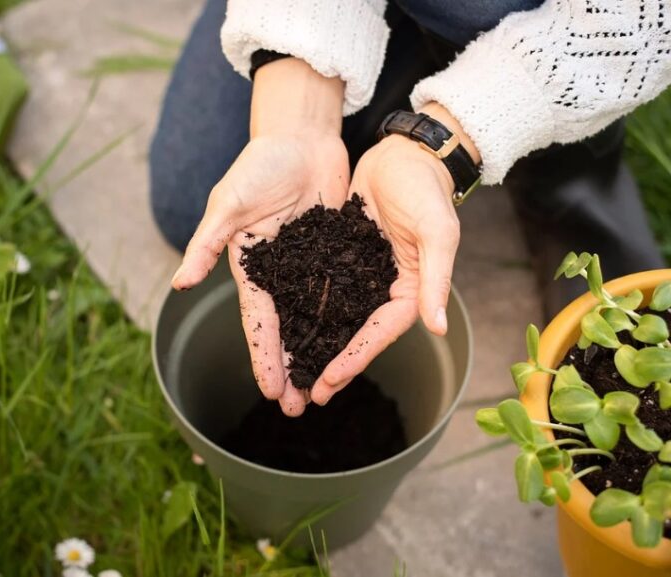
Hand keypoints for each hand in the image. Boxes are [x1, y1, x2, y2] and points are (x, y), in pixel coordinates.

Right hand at [171, 58, 347, 415]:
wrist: (300, 135)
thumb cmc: (258, 165)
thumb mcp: (228, 204)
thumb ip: (207, 244)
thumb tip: (179, 284)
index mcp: (251, 267)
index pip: (259, 322)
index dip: (265, 357)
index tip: (273, 392)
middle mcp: (279, 273)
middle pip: (287, 330)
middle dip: (292, 369)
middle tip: (300, 409)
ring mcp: (308, 264)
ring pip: (315, 318)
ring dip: (318, 352)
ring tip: (327, 388)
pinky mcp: (334, 251)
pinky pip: (341, 290)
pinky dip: (345, 318)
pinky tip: (355, 343)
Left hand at [309, 103, 474, 405]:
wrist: (405, 153)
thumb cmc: (426, 189)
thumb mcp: (437, 232)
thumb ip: (437, 280)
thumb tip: (437, 327)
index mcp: (411, 288)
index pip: (380, 332)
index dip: (355, 358)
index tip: (329, 381)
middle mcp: (384, 287)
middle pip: (355, 333)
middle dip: (330, 364)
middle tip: (305, 396)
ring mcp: (361, 272)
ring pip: (335, 316)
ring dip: (315, 344)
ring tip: (290, 372)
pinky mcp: (341, 255)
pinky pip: (322, 288)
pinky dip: (306, 309)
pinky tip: (284, 325)